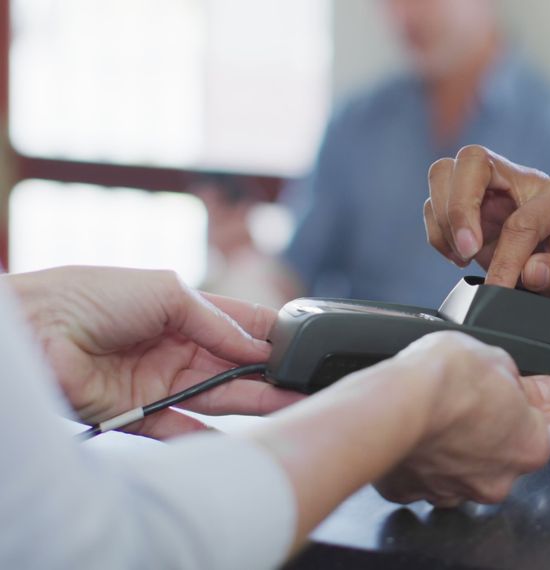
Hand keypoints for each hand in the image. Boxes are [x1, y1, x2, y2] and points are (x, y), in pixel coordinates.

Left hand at [6, 266, 302, 437]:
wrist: (33, 331)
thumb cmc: (90, 296)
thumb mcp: (166, 290)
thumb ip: (215, 320)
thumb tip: (257, 347)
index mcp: (181, 310)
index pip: (238, 323)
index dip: (270, 333)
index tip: (302, 343)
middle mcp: (175, 347)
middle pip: (235, 364)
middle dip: (271, 372)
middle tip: (306, 382)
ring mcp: (160, 381)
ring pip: (218, 395)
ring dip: (255, 400)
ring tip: (290, 403)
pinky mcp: (140, 413)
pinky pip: (182, 428)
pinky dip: (209, 436)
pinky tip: (241, 439)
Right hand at [373, 331, 549, 506]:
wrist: (389, 407)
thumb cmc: (444, 382)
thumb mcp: (499, 361)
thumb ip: (529, 384)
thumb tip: (549, 389)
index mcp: (530, 446)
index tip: (548, 397)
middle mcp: (498, 479)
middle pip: (512, 453)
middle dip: (503, 428)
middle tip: (485, 397)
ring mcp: (454, 491)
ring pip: (468, 469)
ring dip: (463, 447)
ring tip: (445, 414)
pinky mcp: (414, 492)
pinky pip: (427, 475)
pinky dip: (426, 458)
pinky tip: (419, 433)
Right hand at [425, 145, 549, 324]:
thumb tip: (530, 272)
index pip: (522, 219)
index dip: (506, 258)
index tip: (498, 288)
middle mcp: (523, 182)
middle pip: (473, 160)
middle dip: (459, 206)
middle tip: (468, 251)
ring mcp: (494, 191)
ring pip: (446, 173)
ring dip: (443, 216)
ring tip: (462, 255)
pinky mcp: (473, 207)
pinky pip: (436, 203)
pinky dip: (438, 230)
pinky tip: (457, 255)